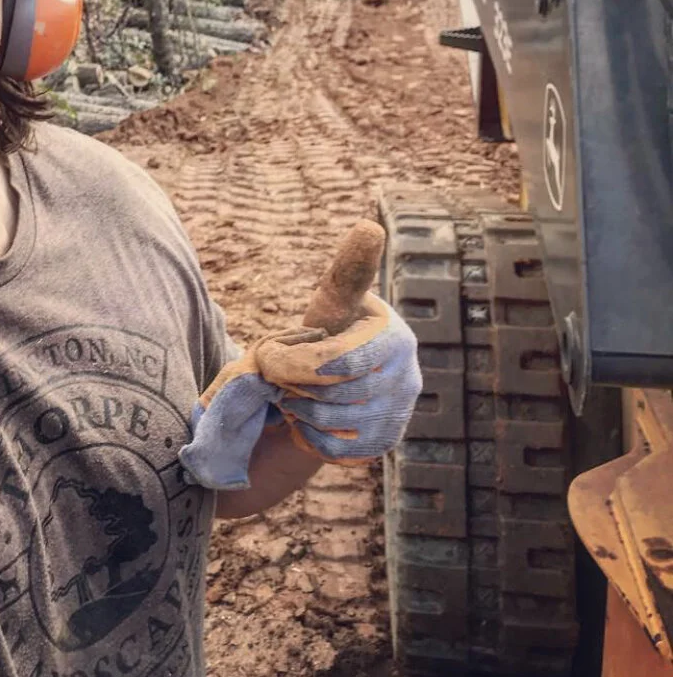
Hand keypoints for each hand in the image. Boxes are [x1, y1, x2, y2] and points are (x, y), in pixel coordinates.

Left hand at [178, 294, 421, 489]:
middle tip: (278, 375)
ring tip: (293, 393)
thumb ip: (347, 271)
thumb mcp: (333, 301)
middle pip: (332, 395)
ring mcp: (399, 416)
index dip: (295, 365)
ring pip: (332, 423)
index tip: (267, 357)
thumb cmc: (330, 331)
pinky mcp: (384, 445)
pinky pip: (336, 449)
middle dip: (293, 385)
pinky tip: (307, 418)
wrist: (330, 382)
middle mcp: (408, 379)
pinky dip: (310, 436)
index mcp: (395, 338)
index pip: (340, 363)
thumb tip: (369, 226)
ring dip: (299, 409)